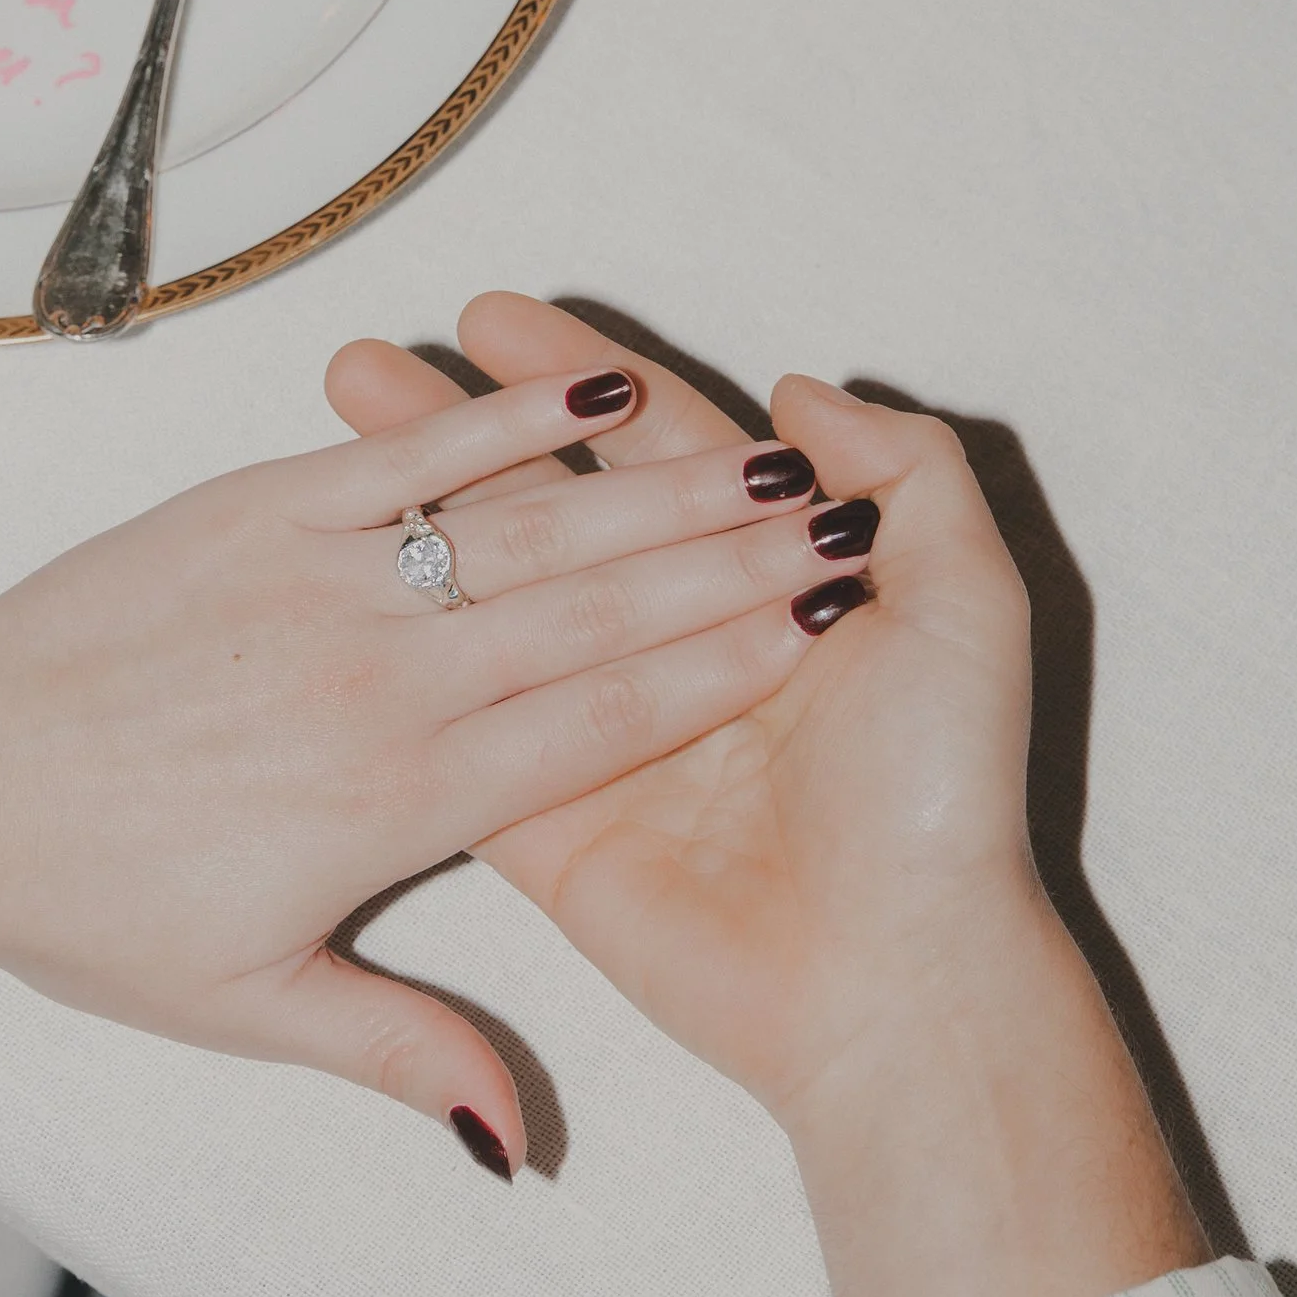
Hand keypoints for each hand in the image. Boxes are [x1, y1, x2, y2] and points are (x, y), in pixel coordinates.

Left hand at [0, 364, 844, 1158]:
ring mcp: (319, 583)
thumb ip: (396, 1046)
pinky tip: (590, 389)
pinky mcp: (256, 510)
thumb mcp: (246, 1006)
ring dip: (653, 491)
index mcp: (391, 803)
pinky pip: (404, 456)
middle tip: (839, 524)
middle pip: (594, 616)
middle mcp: (376, 682)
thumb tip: (511, 1138)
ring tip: (763, 457)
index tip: (824, 634)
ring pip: (523, 531)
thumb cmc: (84, 905)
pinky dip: (499, 418)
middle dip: (729, 566)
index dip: (723, 678)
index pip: (600, 732)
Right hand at [327, 300, 1202, 1296]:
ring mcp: (604, 722)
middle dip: (461, 426)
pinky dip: (406, 643)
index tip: (485, 318)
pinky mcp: (545, 814)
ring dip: (409, 513)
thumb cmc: (939, 793)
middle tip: (368, 362)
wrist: (897, 979)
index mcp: (768, 578)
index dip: (572, 381)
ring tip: (327, 434)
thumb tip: (801, 392)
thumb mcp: (968, 603)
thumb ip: (908, 474)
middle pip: (552, 504)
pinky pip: (468, 714)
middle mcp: (679, 636)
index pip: (652, 448)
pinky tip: (330, 577)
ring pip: (491, 591)